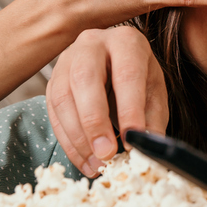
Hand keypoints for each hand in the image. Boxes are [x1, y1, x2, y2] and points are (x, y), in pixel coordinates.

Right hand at [47, 26, 168, 175]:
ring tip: (96, 165)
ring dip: (78, 137)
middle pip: (85, 79)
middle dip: (94, 120)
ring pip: (63, 97)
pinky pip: (53, 112)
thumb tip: (148, 147)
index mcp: (126, 42)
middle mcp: (92, 44)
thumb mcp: (154, 94)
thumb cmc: (139, 80)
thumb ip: (152, 120)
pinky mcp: (52, 81)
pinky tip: (84, 160)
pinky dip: (68, 141)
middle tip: (106, 153)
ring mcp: (67, 60)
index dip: (129, 108)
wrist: (115, 66)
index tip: (133, 138)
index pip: (126, 73)